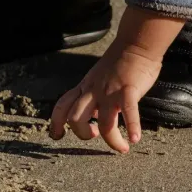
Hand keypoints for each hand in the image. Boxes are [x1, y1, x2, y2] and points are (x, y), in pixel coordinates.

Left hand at [49, 6, 184, 152]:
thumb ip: (94, 94)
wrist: (136, 43)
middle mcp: (93, 90)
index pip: (62, 105)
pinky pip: (128, 113)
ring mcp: (110, 91)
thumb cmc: (120, 61)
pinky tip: (135, 139)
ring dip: (111, 141)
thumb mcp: (98, 77)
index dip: (55, 123)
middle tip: (95, 136)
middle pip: (75, 118)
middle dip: (82, 134)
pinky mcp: (128, 90)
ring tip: (122, 148)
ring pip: (102, 123)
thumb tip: (95, 113)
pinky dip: (132, 128)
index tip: (57, 136)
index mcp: (85, 87)